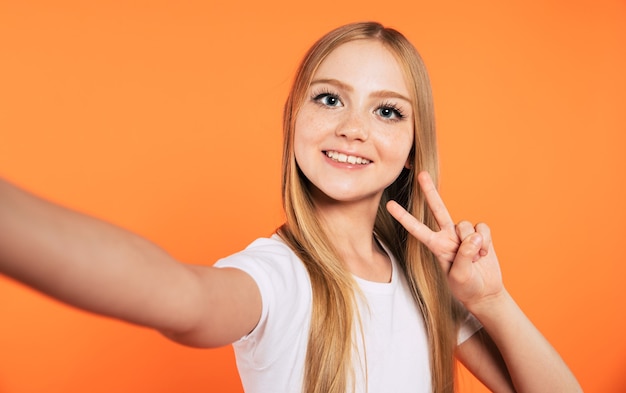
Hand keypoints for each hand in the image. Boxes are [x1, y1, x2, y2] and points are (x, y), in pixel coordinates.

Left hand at [386, 171, 503, 306]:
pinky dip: (486, 241)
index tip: (390, 205)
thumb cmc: (466, 286)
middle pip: (437, 208)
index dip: (404, 217)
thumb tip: (473, 236)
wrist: (485, 291)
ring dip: (474, 244)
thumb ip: (464, 256)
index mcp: (436, 246)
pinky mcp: (480, 233)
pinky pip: (482, 228)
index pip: (417, 229)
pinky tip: (485, 253)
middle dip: (430, 191)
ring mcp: (463, 233)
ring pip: (465, 225)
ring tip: (476, 259)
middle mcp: (447, 235)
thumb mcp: (460, 276)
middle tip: (421, 173)